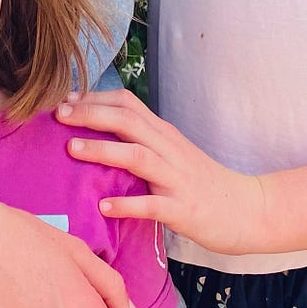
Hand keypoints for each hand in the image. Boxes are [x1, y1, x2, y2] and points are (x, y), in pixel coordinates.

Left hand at [57, 89, 263, 254]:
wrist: (248, 209)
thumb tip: (103, 130)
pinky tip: (103, 206)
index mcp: (164, 134)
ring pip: (137, 156)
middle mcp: (169, 149)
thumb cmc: (202, 182)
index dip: (95, 98)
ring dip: (103, 150)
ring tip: (72, 149)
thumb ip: (143, 140)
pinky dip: (126, 204)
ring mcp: (177, 179)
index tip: (65, 98)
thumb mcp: (172, 153)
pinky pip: (152, 205)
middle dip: (90, 115)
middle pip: (127, 121)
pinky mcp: (183, 209)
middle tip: (58, 114)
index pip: (128, 104)